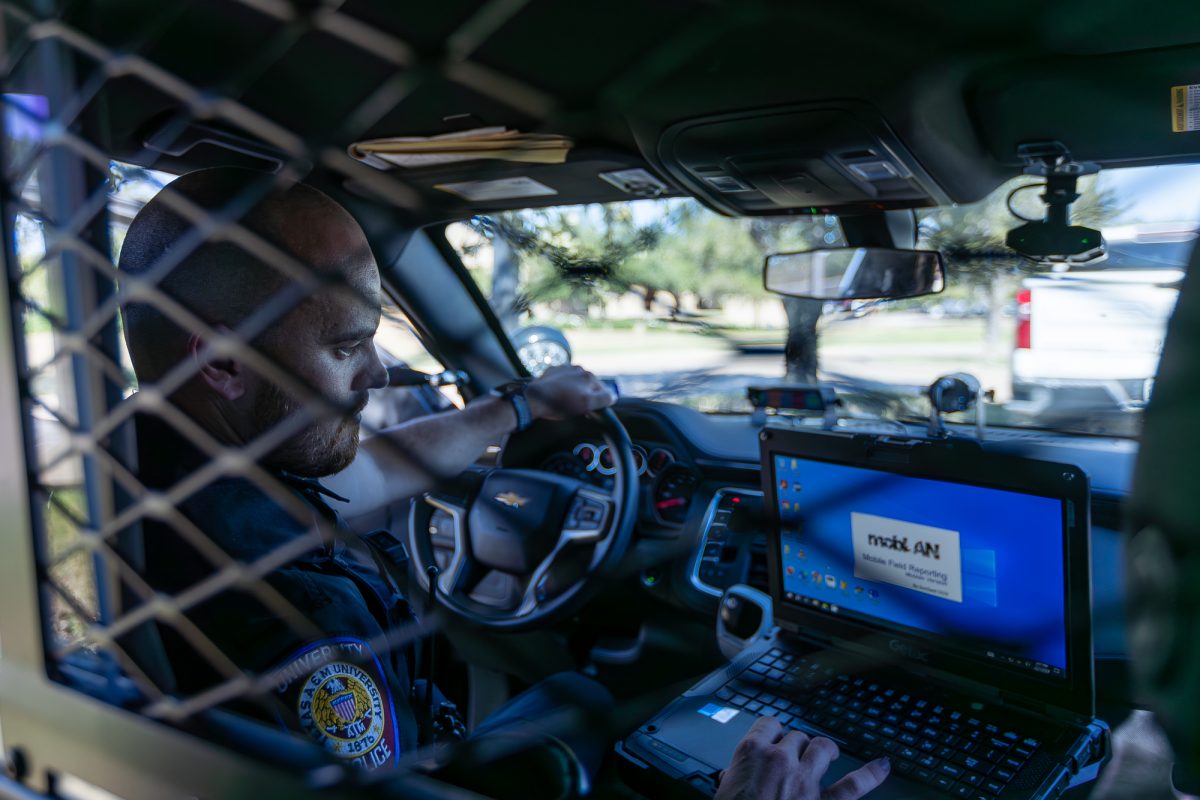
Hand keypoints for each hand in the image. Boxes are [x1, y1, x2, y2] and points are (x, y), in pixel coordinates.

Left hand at [524, 365, 615, 420]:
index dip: (598, 402)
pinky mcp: (552, 371)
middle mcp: (578, 369)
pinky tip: (557, 394)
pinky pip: (562, 379)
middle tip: (577, 407)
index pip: (602, 391)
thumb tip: (613, 396)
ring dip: (574, 390)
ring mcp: (564, 369)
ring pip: (576, 381)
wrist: (535, 399)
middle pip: (588, 385)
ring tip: (566, 402)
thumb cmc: (561, 403)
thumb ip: (604, 399)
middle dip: (586, 395)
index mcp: (589, 376)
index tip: (590, 410)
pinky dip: (562, 386)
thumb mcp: (587, 404)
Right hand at [714, 717, 889, 799]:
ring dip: (824, 750)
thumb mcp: (723, 794)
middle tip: (794, 758)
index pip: (769, 724)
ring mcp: (805, 780)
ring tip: (828, 753)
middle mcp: (780, 760)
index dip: (773, 732)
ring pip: (822, 748)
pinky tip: (882, 766)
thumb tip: (730, 778)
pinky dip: (871, 774)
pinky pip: (854, 784)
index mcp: (751, 754)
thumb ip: (732, 780)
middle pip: (796, 736)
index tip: (774, 739)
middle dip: (797, 746)